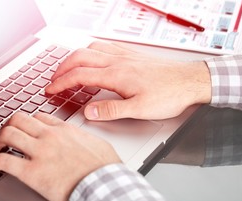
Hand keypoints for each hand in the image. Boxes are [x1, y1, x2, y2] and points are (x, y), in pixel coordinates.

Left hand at [0, 112, 120, 200]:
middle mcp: (49, 136)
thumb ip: (82, 137)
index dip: (26, 122)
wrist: (104, 185)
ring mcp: (39, 152)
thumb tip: (80, 138)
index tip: (22, 129)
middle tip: (3, 136)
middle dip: (6, 126)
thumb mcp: (96, 143)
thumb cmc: (104, 168)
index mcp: (64, 130)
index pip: (38, 117)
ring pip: (7, 134)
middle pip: (18, 120)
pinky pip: (4, 161)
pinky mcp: (32, 173)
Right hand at [46, 41, 210, 120]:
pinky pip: (105, 47)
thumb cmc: (170, 94)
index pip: (79, 76)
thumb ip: (112, 111)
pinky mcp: (132, 55)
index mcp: (116, 75)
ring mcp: (125, 56)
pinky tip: (94, 58)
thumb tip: (89, 112)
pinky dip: (91, 51)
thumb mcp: (140, 109)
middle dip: (62, 68)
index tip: (50, 90)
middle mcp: (117, 61)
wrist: (191, 81)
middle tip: (54, 80)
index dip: (61, 83)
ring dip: (75, 58)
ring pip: (91, 49)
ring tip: (68, 69)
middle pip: (80, 58)